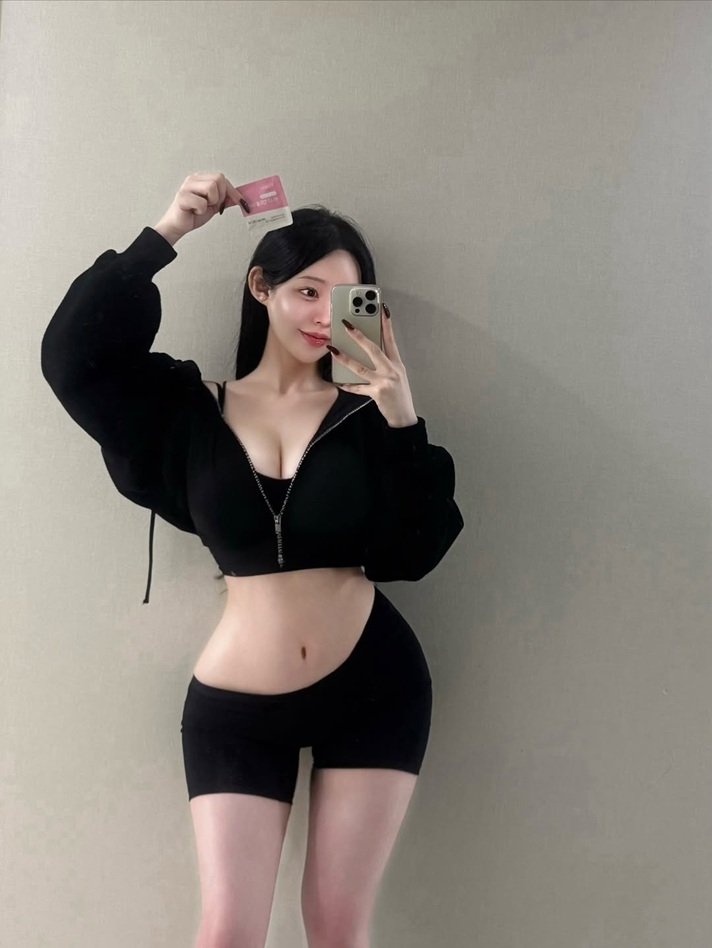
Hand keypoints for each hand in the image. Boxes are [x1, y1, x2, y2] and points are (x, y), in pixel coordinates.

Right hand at [154, 172, 248, 241]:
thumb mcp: (214, 206)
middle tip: (211, 205)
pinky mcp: (182, 196)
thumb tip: (239, 198)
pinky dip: (201, 210)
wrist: (178, 226)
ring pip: (211, 188)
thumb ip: (225, 200)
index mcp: (201, 179)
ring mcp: (186, 186)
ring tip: (201, 208)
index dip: (233, 191)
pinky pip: (201, 202)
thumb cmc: (193, 214)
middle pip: (218, 179)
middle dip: (220, 196)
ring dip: (210, 202)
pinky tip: (194, 211)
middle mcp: (193, 179)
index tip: (241, 202)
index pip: (222, 178)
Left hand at [329, 304, 417, 426]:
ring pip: (361, 368)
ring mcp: (384, 382)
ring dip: (346, 358)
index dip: (386, 324)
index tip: (381, 309)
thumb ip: (386, 362)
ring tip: (333, 349)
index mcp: (397, 364)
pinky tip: (337, 381)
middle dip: (359, 336)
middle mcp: (391, 370)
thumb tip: (370, 349)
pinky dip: (347, 385)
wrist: (404, 416)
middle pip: (374, 349)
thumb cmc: (400, 395)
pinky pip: (358, 388)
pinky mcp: (377, 393)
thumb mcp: (397, 375)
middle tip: (347, 325)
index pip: (391, 340)